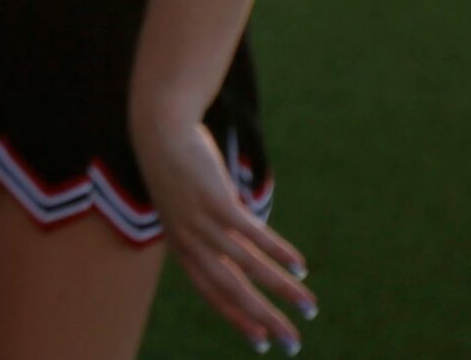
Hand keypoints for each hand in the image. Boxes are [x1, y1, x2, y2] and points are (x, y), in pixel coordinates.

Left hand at [132, 105, 313, 349]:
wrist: (160, 131)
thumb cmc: (179, 173)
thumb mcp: (190, 212)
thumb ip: (214, 237)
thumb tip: (244, 256)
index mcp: (182, 248)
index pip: (211, 293)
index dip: (236, 318)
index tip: (262, 343)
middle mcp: (190, 241)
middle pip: (232, 289)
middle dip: (264, 319)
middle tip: (292, 343)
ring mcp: (202, 222)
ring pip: (249, 266)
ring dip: (282, 288)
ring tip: (310, 306)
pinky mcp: (216, 201)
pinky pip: (253, 234)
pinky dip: (278, 252)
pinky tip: (300, 266)